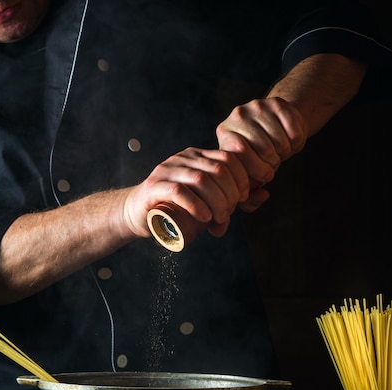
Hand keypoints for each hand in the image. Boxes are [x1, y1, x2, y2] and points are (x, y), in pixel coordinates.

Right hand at [122, 147, 249, 237]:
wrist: (138, 215)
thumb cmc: (176, 209)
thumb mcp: (208, 202)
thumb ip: (233, 199)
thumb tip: (265, 194)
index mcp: (199, 156)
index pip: (229, 158)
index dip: (243, 178)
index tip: (244, 199)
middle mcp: (184, 158)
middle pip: (218, 169)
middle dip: (230, 193)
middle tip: (229, 214)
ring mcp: (168, 170)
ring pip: (201, 179)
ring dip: (216, 201)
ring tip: (218, 219)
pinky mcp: (154, 187)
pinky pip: (179, 191)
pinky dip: (196, 205)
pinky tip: (204, 217)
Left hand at [216, 97, 306, 210]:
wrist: (278, 125)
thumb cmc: (259, 158)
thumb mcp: (250, 177)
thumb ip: (250, 199)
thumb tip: (263, 195)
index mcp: (225, 135)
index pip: (241, 156)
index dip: (257, 171)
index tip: (264, 176)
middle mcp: (236, 117)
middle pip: (263, 150)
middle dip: (272, 164)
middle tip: (273, 163)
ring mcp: (256, 106)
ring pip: (280, 142)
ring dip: (285, 153)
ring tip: (280, 151)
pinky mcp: (277, 103)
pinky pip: (294, 131)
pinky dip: (296, 142)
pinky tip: (289, 140)